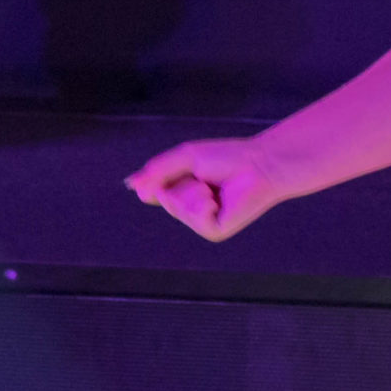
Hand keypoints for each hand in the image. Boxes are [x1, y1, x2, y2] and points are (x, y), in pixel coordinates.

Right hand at [124, 136, 283, 242]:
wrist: (260, 165)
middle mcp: (190, 209)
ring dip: (195, 192)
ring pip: (178, 208)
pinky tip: (218, 201)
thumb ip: (157, 170)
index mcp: (182, 192)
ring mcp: (202, 222)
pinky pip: (195, 219)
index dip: (158, 180)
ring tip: (214, 188)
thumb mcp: (186, 158)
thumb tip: (130, 184)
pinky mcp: (215, 231)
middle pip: (164, 197)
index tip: (183, 169)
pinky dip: (204, 205)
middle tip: (206, 178)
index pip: (153, 191)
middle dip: (182, 181)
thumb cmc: (228, 158)